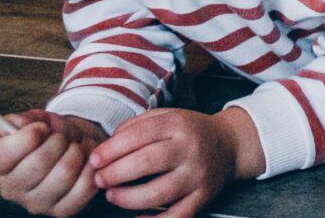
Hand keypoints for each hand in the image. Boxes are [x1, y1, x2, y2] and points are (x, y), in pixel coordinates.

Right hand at [0, 110, 103, 216]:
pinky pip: (83, 188)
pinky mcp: (61, 210)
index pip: (4, 154)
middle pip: (38, 162)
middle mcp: (12, 190)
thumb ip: (23, 120)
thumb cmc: (50, 136)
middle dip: (58, 140)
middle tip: (63, 136)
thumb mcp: (35, 121)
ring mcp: (36, 203)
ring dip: (77, 152)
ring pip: (64, 173)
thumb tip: (16, 124)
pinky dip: (90, 169)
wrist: (71, 147)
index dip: (29, 135)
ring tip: (76, 146)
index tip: (42, 127)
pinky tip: (87, 161)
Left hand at [90, 107, 262, 217]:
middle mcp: (190, 149)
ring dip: (128, 198)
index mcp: (179, 125)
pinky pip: (177, 216)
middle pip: (148, 162)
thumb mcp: (168, 116)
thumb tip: (107, 146)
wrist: (229, 144)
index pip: (141, 135)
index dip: (112, 149)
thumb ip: (137, 125)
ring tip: (112, 196)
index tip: (95, 160)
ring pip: (159, 192)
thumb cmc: (189, 131)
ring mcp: (198, 175)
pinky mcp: (203, 197)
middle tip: (99, 180)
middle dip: (116, 173)